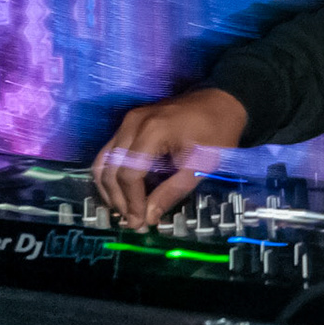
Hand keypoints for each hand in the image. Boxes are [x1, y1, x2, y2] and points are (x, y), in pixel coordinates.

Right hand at [93, 87, 248, 229]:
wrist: (221, 101)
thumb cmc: (216, 133)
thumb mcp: (201, 166)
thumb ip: (172, 192)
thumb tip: (149, 217)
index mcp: (152, 131)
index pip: (128, 174)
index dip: (131, 203)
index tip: (139, 223)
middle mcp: (133, 123)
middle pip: (110, 168)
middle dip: (118, 200)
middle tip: (133, 221)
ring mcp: (128, 120)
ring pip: (102, 160)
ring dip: (109, 189)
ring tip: (125, 210)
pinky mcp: (129, 122)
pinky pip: (109, 151)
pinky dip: (111, 174)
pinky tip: (123, 192)